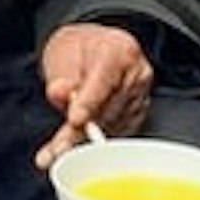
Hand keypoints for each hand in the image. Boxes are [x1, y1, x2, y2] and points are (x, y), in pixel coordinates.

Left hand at [36, 23, 155, 160]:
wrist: (89, 52)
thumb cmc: (77, 51)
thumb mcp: (60, 56)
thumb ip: (61, 78)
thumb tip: (61, 93)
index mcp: (118, 50)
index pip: (104, 81)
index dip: (88, 103)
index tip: (75, 119)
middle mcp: (136, 73)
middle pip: (108, 109)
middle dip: (81, 130)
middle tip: (59, 147)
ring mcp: (140, 95)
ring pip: (112, 126)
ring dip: (85, 142)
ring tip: (61, 149)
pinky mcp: (138, 114)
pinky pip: (116, 133)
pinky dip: (94, 143)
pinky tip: (77, 149)